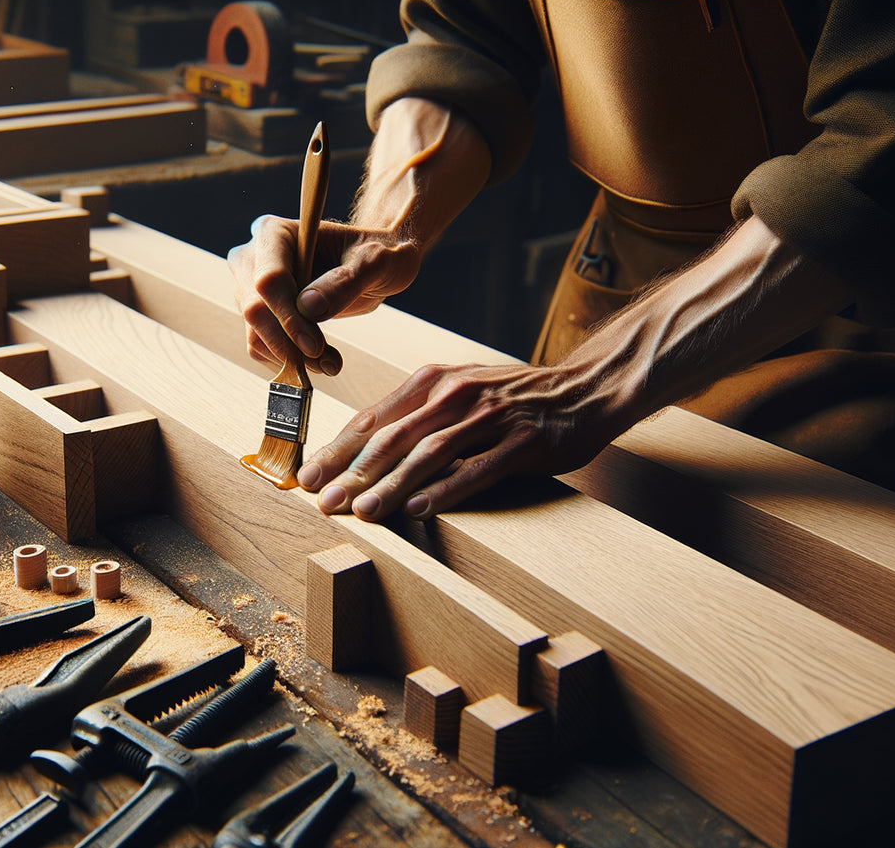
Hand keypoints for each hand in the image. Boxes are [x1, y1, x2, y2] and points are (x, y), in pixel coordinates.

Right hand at [228, 216, 421, 374]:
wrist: (370, 265)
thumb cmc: (375, 254)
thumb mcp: (375, 263)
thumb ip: (345, 281)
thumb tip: (308, 307)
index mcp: (275, 233)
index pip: (269, 280)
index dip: (288, 317)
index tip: (315, 346)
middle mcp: (252, 257)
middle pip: (255, 309)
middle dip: (290, 343)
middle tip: (328, 362)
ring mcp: (249, 286)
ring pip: (255, 333)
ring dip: (291, 357)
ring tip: (331, 362)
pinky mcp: (258, 312)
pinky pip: (260, 346)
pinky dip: (287, 360)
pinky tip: (320, 359)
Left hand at [297, 362, 626, 520]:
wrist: (586, 387)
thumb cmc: (515, 398)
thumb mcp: (459, 393)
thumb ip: (417, 417)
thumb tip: (364, 454)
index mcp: (432, 382)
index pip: (374, 419)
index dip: (338, 451)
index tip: (308, 478)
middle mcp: (455, 394)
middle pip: (393, 437)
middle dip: (353, 473)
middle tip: (324, 502)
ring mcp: (490, 416)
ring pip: (429, 453)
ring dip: (391, 484)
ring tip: (363, 512)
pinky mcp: (522, 440)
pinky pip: (478, 468)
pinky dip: (446, 489)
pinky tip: (420, 509)